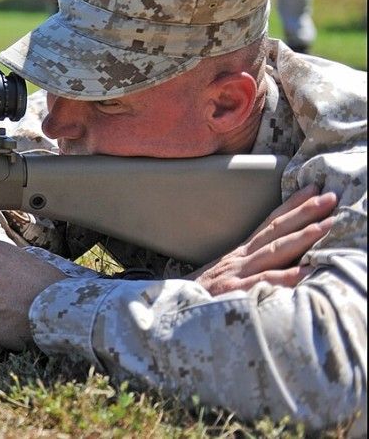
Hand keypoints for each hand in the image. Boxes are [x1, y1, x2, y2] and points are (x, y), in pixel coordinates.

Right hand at [189, 184, 335, 294]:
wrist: (169, 309)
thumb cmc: (200, 296)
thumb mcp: (225, 277)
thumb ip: (249, 270)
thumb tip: (280, 265)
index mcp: (240, 254)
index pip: (269, 224)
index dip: (292, 206)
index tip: (313, 190)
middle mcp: (240, 259)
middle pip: (276, 231)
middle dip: (305, 212)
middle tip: (331, 197)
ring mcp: (237, 274)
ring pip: (274, 251)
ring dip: (302, 237)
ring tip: (327, 225)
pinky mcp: (234, 292)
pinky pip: (263, 282)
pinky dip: (285, 276)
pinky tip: (306, 272)